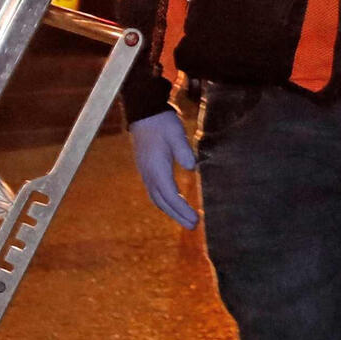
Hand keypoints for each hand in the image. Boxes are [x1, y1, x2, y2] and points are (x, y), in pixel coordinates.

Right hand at [127, 110, 198, 228]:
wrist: (144, 114)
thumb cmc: (162, 123)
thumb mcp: (176, 135)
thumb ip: (184, 152)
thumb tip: (192, 167)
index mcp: (157, 168)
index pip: (169, 195)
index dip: (181, 209)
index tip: (195, 219)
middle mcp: (149, 174)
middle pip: (162, 202)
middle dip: (177, 215)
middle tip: (193, 226)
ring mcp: (146, 172)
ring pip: (157, 198)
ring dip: (170, 211)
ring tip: (185, 220)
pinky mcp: (147, 169)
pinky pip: (155, 192)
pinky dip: (164, 202)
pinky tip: (172, 204)